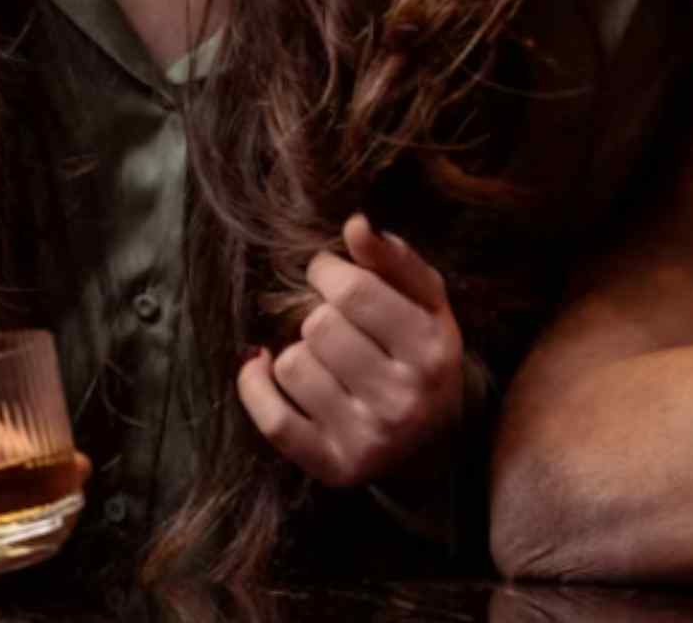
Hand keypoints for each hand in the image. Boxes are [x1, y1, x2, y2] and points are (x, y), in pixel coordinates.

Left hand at [237, 214, 462, 486]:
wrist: (436, 442)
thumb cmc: (422, 352)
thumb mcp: (426, 300)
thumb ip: (394, 258)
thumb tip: (355, 224)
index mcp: (431, 349)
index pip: (354, 291)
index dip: (327, 271)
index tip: (329, 273)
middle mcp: (404, 399)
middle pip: (320, 326)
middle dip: (319, 312)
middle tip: (334, 320)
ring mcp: (368, 439)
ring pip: (293, 365)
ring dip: (299, 351)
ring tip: (324, 357)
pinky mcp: (334, 467)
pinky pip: (273, 420)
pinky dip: (255, 386)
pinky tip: (264, 367)